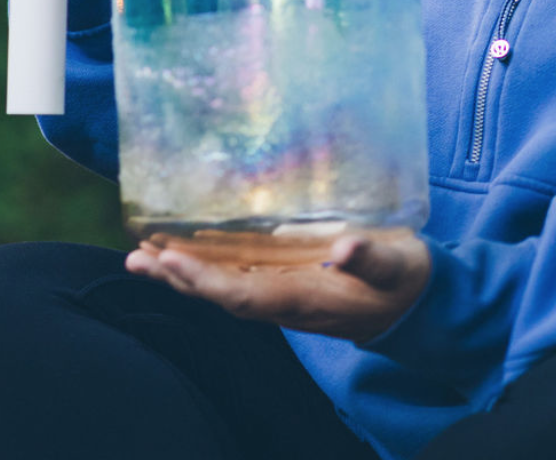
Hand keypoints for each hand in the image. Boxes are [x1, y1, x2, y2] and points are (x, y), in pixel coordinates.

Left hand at [124, 231, 430, 342]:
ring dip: (183, 277)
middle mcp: (286, 304)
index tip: (170, 260)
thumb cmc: (406, 279)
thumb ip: (370, 256)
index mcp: (305, 299)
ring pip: (223, 292)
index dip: (204, 281)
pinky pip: (237, 284)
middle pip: (220, 297)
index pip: (242, 295)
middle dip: (177, 280)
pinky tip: (186, 256)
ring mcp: (284, 299)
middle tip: (135, 258)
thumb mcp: (396, 264)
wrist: (420, 305)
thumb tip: (342, 249)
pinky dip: (206, 272)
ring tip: (143, 257)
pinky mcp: (287, 289)